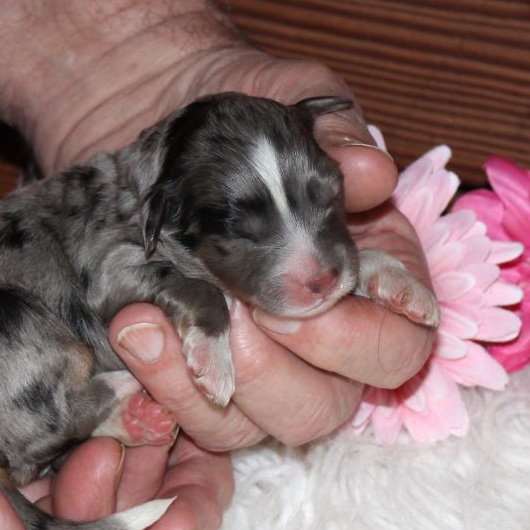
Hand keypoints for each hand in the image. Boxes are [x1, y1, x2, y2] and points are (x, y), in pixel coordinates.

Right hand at [0, 136, 231, 529]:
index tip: (107, 479)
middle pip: (45, 500)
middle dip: (101, 478)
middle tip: (137, 430)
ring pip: (61, 441)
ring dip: (108, 428)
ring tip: (145, 394)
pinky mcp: (1, 351)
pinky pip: (60, 380)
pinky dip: (96, 378)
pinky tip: (129, 360)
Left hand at [89, 50, 436, 451]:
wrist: (145, 129)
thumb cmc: (235, 124)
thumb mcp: (288, 101)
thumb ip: (333, 133)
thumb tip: (369, 172)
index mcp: (365, 281)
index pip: (397, 348)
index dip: (356, 341)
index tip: (297, 301)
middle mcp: (316, 341)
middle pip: (324, 408)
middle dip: (272, 374)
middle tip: (232, 315)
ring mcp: (249, 367)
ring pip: (249, 428)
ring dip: (201, 389)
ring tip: (149, 324)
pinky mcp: (190, 376)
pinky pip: (185, 419)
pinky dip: (159, 389)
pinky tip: (133, 333)